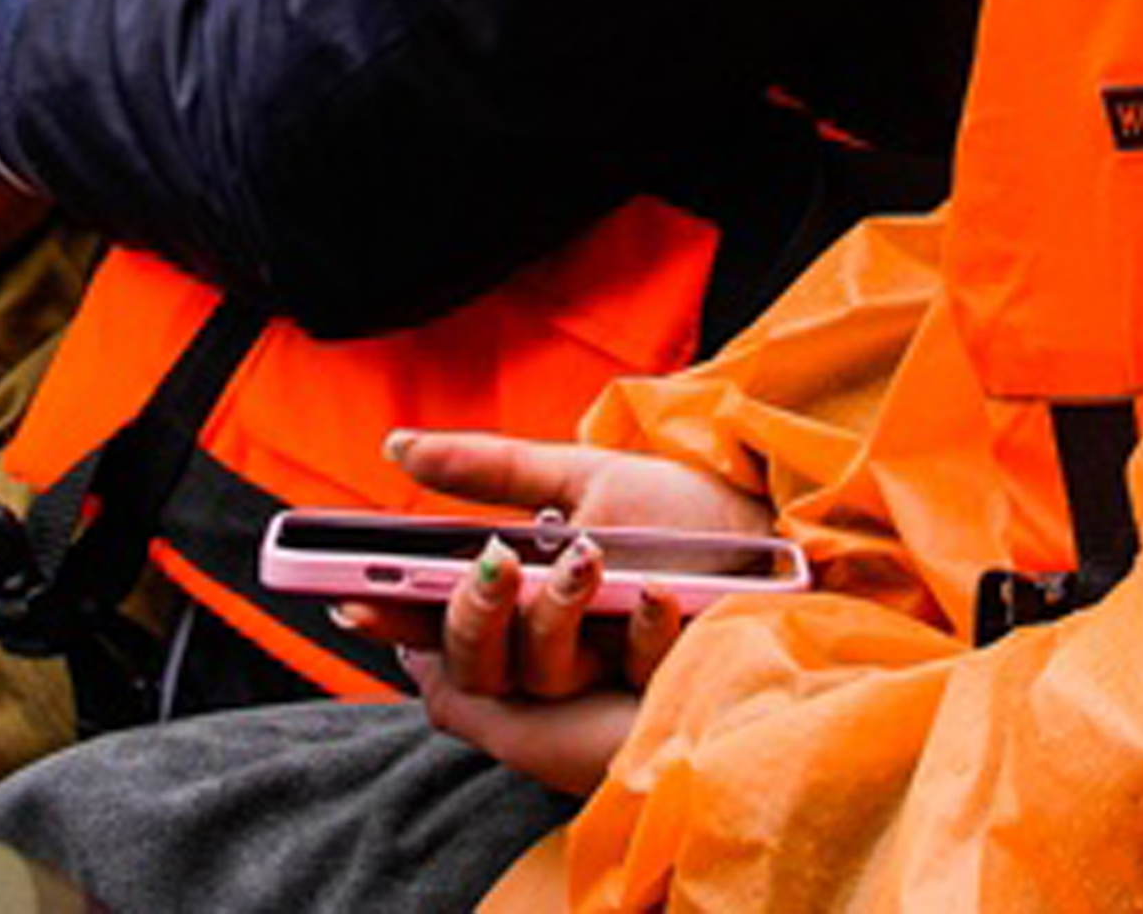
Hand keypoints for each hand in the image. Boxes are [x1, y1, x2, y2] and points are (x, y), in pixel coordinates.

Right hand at [338, 429, 777, 798]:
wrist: (792, 536)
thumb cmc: (692, 517)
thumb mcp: (583, 478)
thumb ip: (492, 469)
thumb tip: (397, 446)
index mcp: (530, 602)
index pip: (440, 623)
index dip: (392, 617)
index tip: (350, 599)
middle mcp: (560, 651)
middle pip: (476, 664)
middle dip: (472, 615)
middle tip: (491, 567)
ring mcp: (610, 682)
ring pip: (539, 675)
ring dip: (556, 614)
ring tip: (588, 561)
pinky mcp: (663, 696)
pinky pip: (630, 678)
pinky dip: (643, 630)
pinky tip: (658, 594)